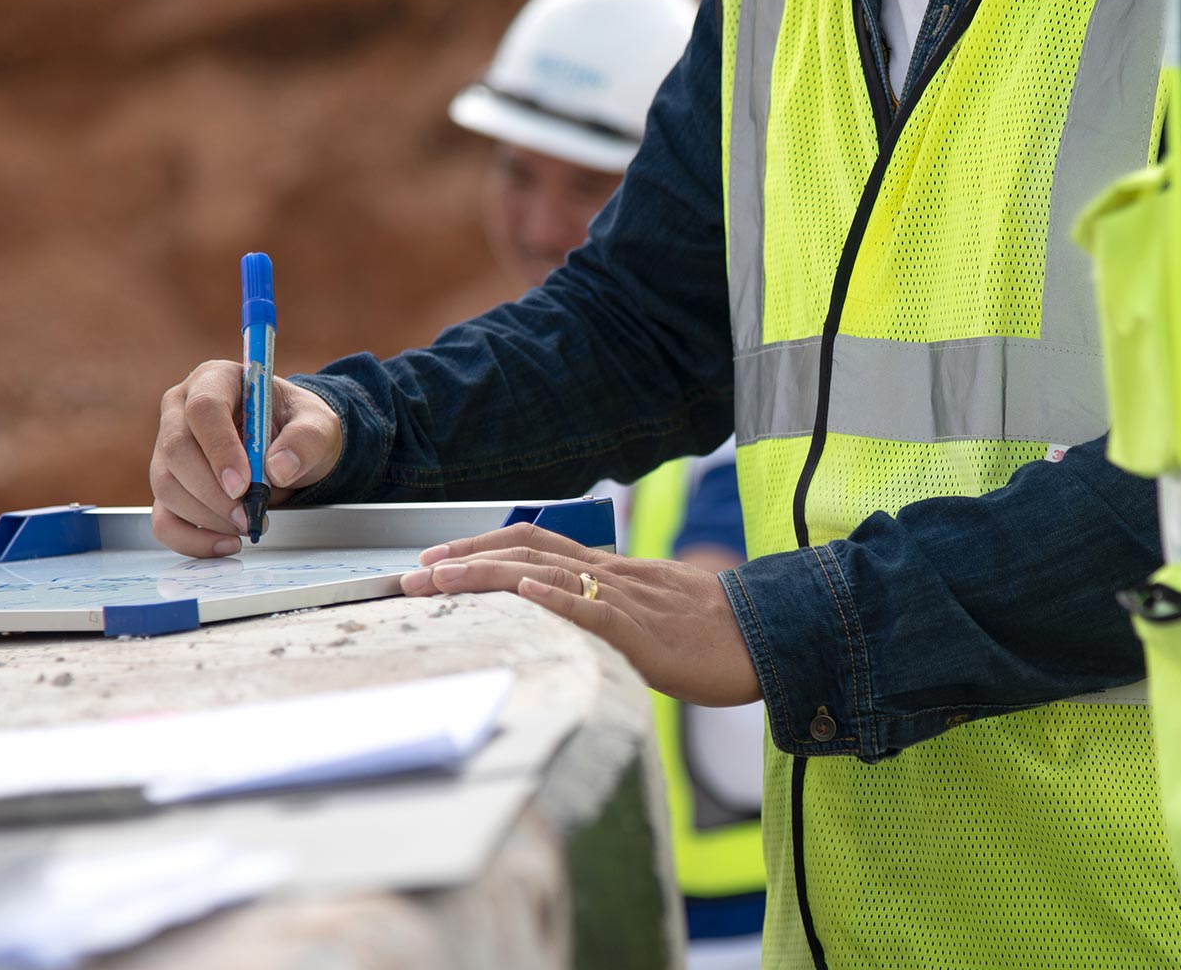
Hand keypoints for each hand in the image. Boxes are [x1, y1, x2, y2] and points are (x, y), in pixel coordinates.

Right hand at [149, 361, 343, 556]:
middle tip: (249, 515)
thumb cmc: (297, 426)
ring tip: (249, 524)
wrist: (291, 447)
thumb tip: (278, 468)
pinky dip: (191, 539)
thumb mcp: (318, 424)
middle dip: (213, 491)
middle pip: (176, 450)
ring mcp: (167, 449)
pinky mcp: (169, 486)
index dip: (219, 449)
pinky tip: (226, 544)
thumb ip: (306, 440)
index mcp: (215, 380)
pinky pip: (164, 519)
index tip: (244, 485)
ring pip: (167, 486)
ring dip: (207, 516)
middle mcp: (180, 410)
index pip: (203, 409)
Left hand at [400, 524, 760, 706]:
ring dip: (486, 574)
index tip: (433, 559)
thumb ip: (608, 615)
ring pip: (547, 573)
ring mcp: (627, 600)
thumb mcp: (650, 615)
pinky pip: (596, 610)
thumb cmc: (714, 633)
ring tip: (440, 577)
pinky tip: (524, 591)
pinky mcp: (646, 634)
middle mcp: (612, 575)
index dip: (479, 546)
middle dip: (463, 557)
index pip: (533, 544)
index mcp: (611, 571)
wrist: (768, 637)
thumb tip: (567, 626)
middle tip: (412, 572)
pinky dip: (556, 597)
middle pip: (525, 548)